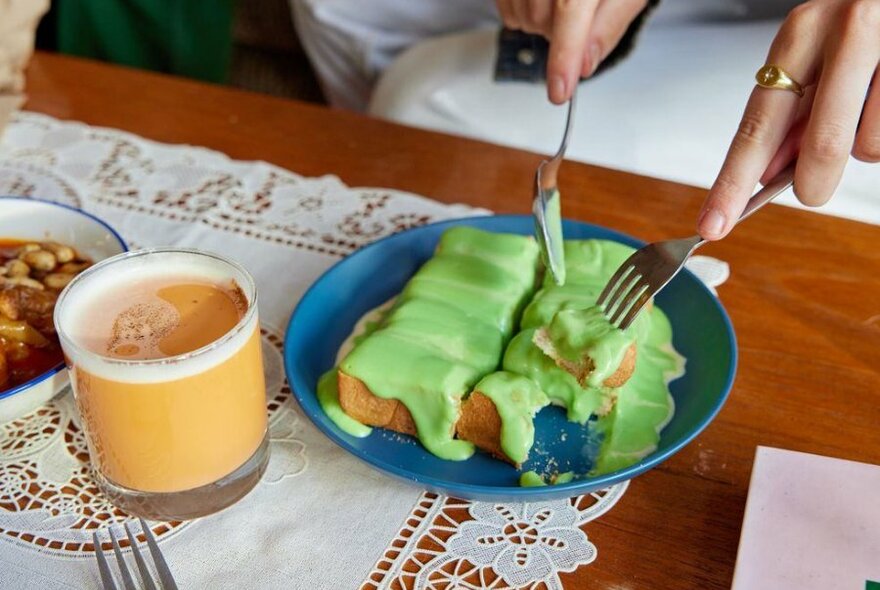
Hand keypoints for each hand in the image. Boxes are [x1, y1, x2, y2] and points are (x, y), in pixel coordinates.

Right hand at [495, 0, 647, 102]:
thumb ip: (608, 27)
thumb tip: (585, 64)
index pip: (570, 10)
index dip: (564, 55)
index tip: (560, 91)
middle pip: (544, 19)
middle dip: (561, 34)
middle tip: (582, 16)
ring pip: (523, 17)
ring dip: (542, 24)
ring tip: (562, 4)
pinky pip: (508, 8)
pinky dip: (524, 13)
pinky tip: (542, 2)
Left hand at [698, 0, 879, 239]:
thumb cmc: (863, 20)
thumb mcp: (815, 55)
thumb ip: (790, 114)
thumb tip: (768, 175)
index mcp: (801, 34)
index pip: (756, 126)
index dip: (733, 183)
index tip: (713, 223)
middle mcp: (846, 31)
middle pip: (819, 146)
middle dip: (812, 183)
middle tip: (810, 189)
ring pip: (868, 147)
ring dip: (862, 146)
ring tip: (867, 106)